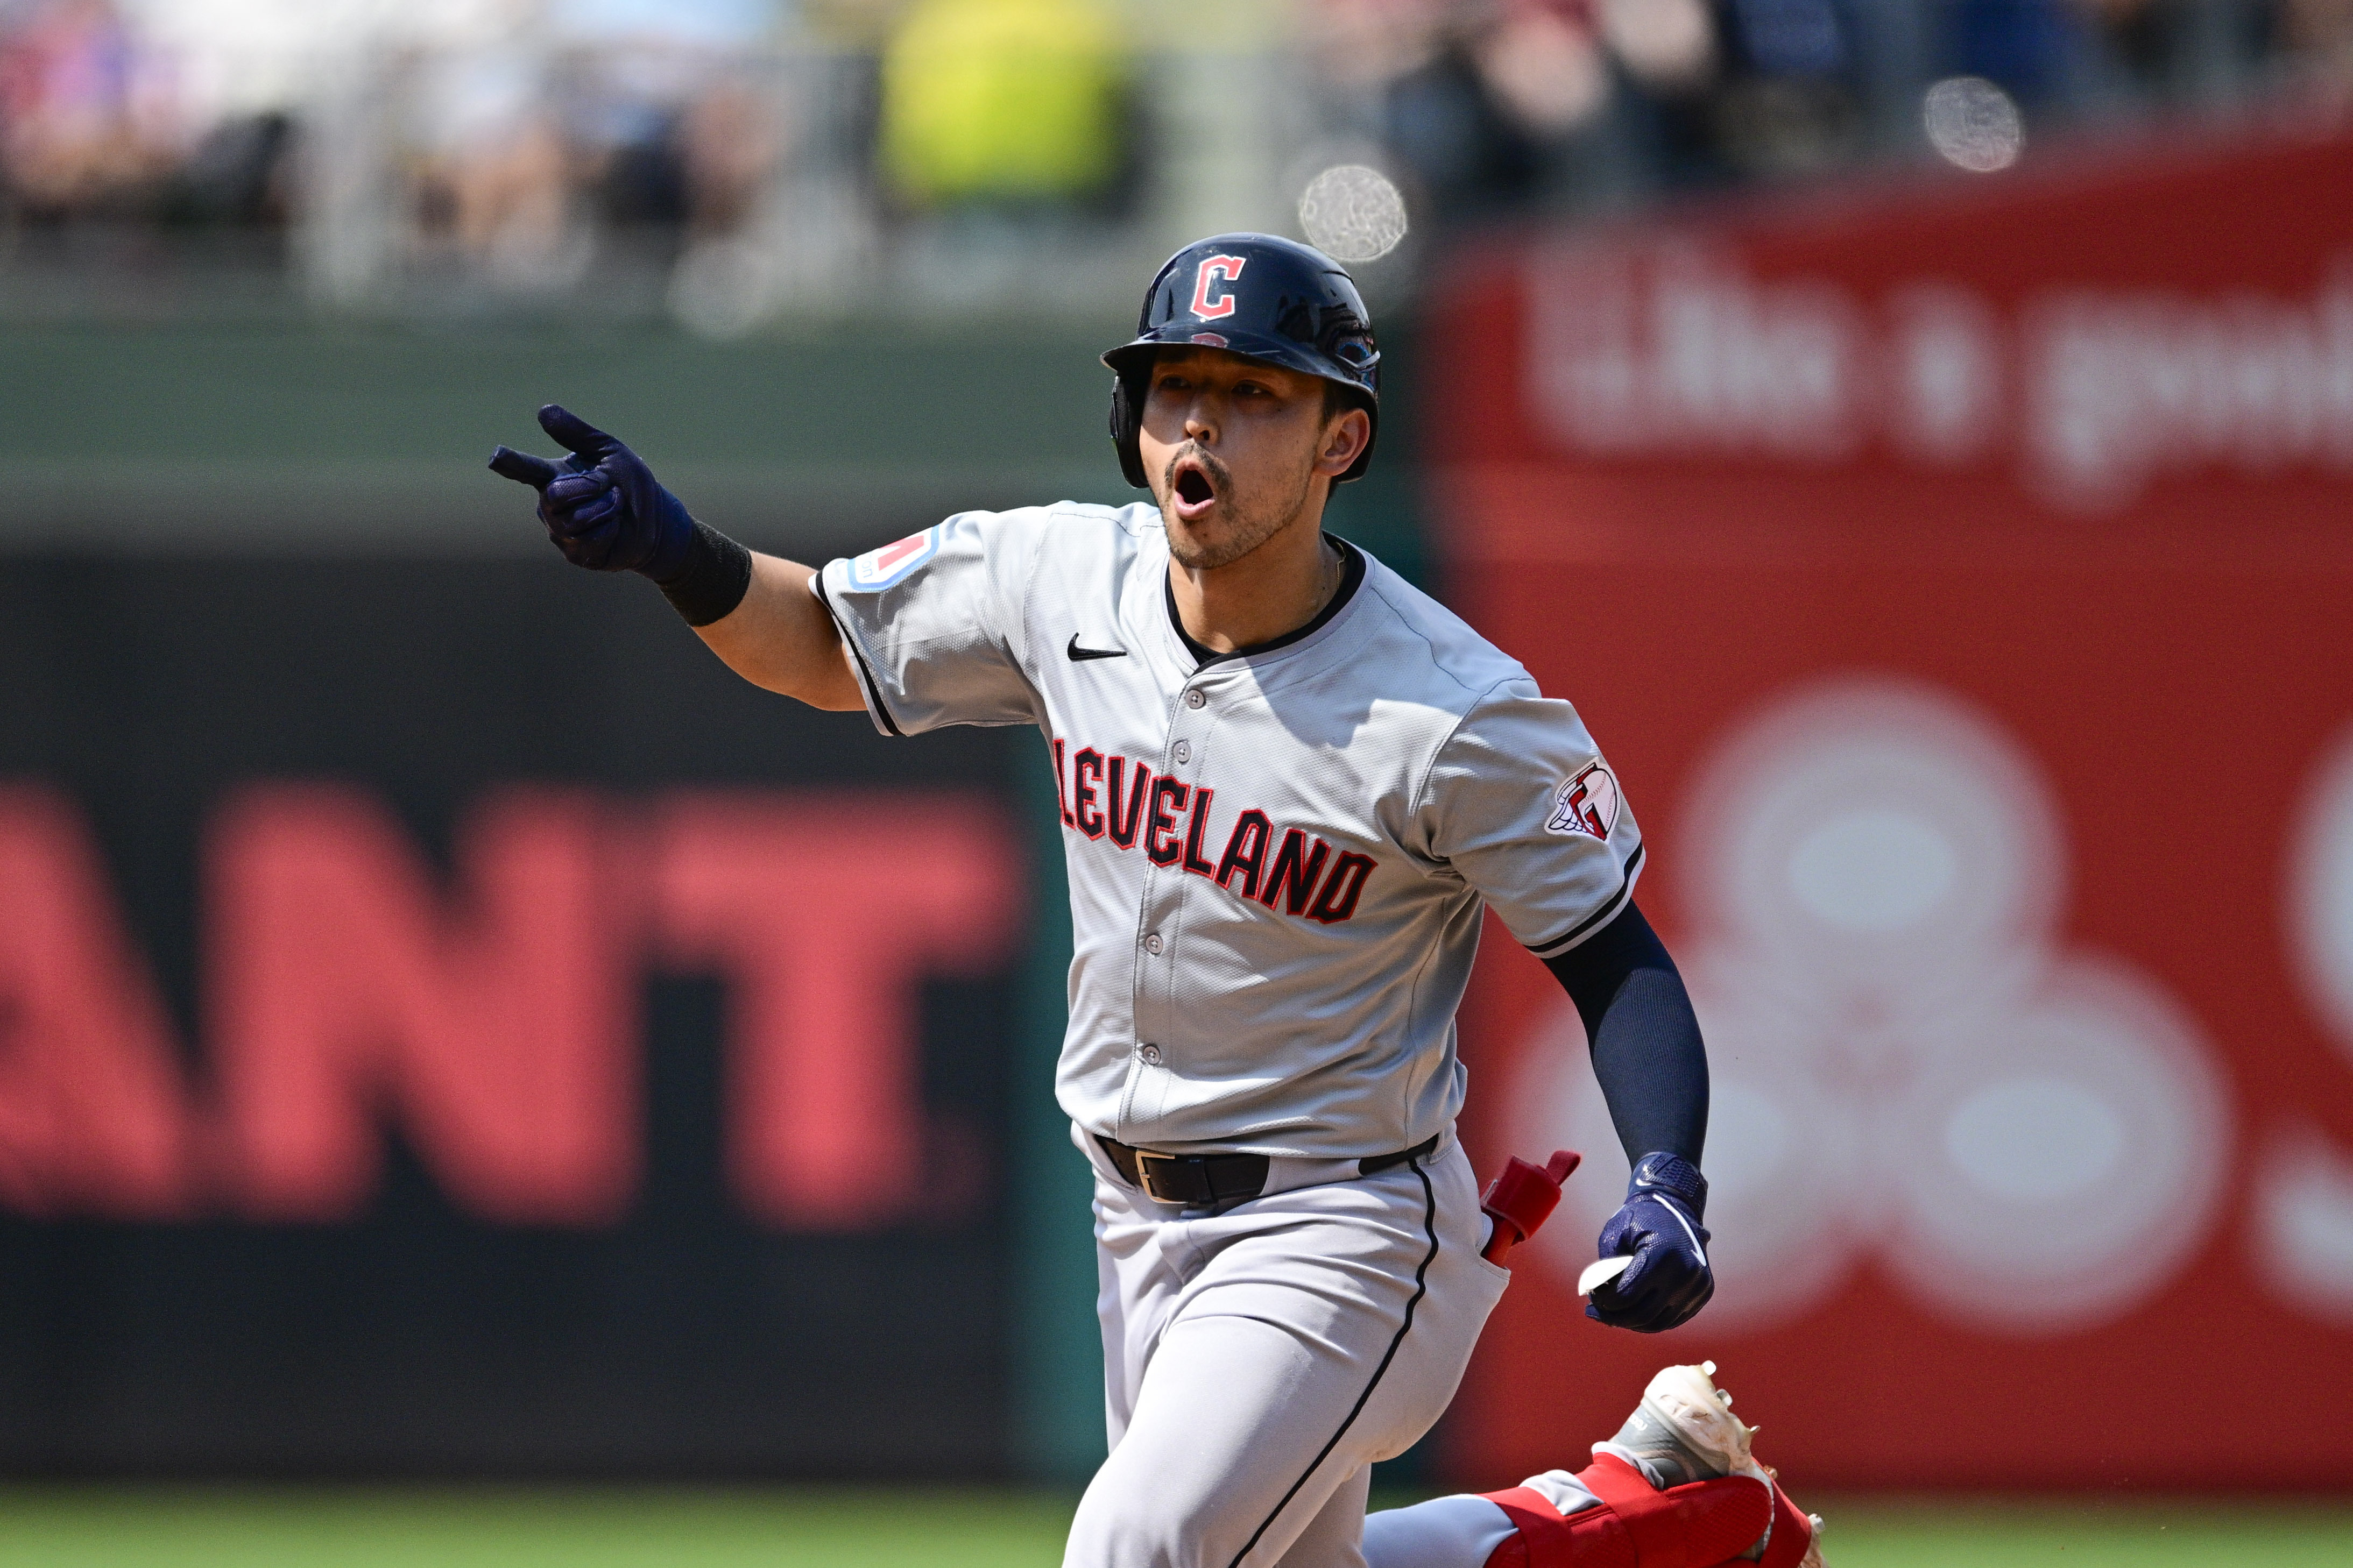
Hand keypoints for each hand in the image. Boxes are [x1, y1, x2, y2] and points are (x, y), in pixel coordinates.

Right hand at [488, 404, 694, 578]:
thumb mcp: (610, 452)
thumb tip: (543, 410)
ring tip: (614, 507)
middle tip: (610, 488)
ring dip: (605, 510)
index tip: (496, 457)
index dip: (511, 463)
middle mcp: (550, 505)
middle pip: (555, 496)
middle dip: (590, 489)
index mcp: (554, 475)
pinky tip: (614, 529)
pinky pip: (589, 540)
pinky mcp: (575, 553)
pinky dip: (610, 530)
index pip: (526, 469)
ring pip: (573, 521)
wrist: (655, 521)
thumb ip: (577, 433)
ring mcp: (559, 532)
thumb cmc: (629, 484)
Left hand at [1586, 1152, 1712, 1332]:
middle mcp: (1686, 1273)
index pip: (1626, 1296)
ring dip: (1632, 1323)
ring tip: (1613, 1314)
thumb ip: (1605, 1269)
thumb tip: (1599, 1307)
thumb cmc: (1640, 1218)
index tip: (1591, 1297)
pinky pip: (1673, 1318)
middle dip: (1614, 1317)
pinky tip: (1634, 1311)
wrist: (1676, 1207)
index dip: (1603, 1302)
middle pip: (1642, 1315)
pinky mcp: (1704, 1291)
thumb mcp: (1614, 1234)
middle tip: (1596, 1312)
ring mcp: (1698, 1285)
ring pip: (1658, 1323)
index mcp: (1662, 1254)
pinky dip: (1651, 1320)